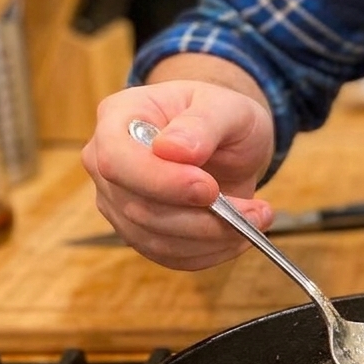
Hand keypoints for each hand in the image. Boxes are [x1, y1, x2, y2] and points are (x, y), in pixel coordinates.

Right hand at [82, 80, 275, 268]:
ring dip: (213, 237)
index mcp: (119, 118)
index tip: (208, 188)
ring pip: (155, 239)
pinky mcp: (140, 232)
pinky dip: (211, 252)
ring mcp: (119, 202)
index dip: (160, 181)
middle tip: (255, 210)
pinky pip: (170, 256)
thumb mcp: (227, 107)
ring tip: (258, 218)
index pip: (115, 160)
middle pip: (138, 208)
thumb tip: (174, 149)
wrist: (226, 142)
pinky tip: (241, 234)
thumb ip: (202, 123)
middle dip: (201, 217)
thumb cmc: (221, 115)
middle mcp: (106, 163)